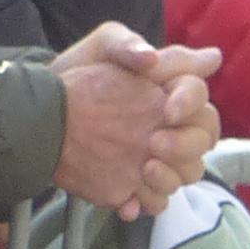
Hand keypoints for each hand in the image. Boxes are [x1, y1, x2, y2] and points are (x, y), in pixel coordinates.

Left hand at [50, 25, 222, 216]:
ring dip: (171, 176)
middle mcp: (172, 125)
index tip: (168, 111)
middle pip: (203, 139)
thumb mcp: (102, 47)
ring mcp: (157, 156)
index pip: (199, 96)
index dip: (190, 104)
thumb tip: (154, 57)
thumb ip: (128, 45)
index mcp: (172, 89)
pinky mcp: (135, 183)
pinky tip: (126, 201)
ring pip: (187, 173)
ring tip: (144, 171)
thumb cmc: (79, 72)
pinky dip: (145, 203)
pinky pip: (155, 200)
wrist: (46, 111)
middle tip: (154, 143)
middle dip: (185, 144)